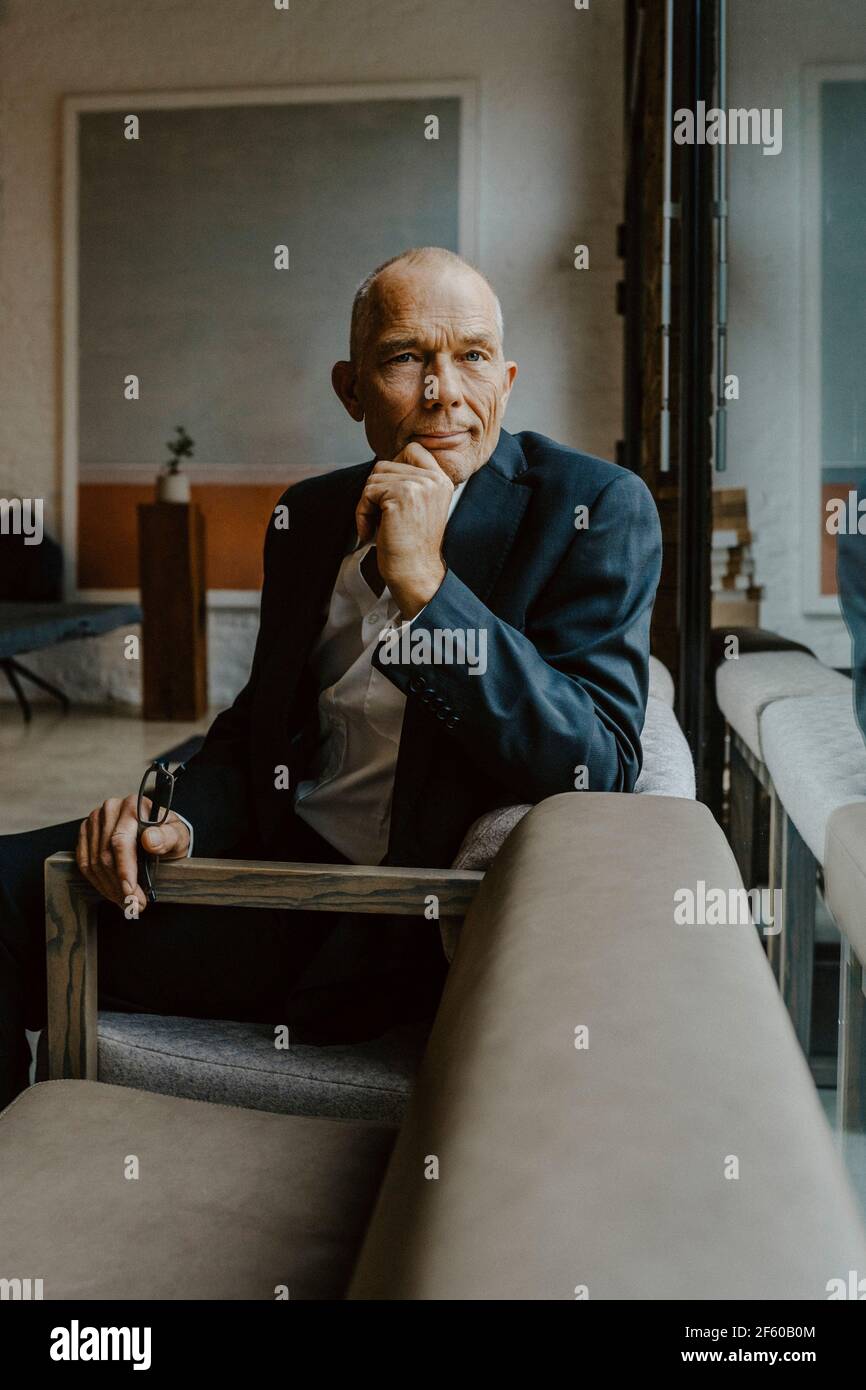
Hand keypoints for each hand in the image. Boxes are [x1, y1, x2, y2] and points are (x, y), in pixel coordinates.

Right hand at [76, 795, 189, 915]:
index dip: (124, 869)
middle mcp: (111, 809)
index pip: (121, 841)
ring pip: (94, 862)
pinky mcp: (86, 833)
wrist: (158, 833)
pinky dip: (98, 882)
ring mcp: (95, 820)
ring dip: (109, 888)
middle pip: (106, 855)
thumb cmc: (168, 835)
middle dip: (120, 886)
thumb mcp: (178, 836)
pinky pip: (84, 863)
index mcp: (133, 805)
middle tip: (135, 905)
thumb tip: (150, 840)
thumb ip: (168, 837)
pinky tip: (113, 892)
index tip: (130, 892)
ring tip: (127, 902)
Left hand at [356, 443, 452, 616]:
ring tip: (376, 525)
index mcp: (442, 480)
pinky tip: (370, 531)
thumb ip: (409, 481)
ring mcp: (418, 485)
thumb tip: (380, 464)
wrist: (415, 572)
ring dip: (367, 502)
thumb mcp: (419, 505)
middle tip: (379, 516)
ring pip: (374, 477)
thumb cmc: (411, 545)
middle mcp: (434, 479)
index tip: (389, 497)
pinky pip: (367, 492)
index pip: (413, 449)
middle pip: (385, 464)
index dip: (394, 467)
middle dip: (375, 490)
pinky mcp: (400, 495)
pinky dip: (361, 512)